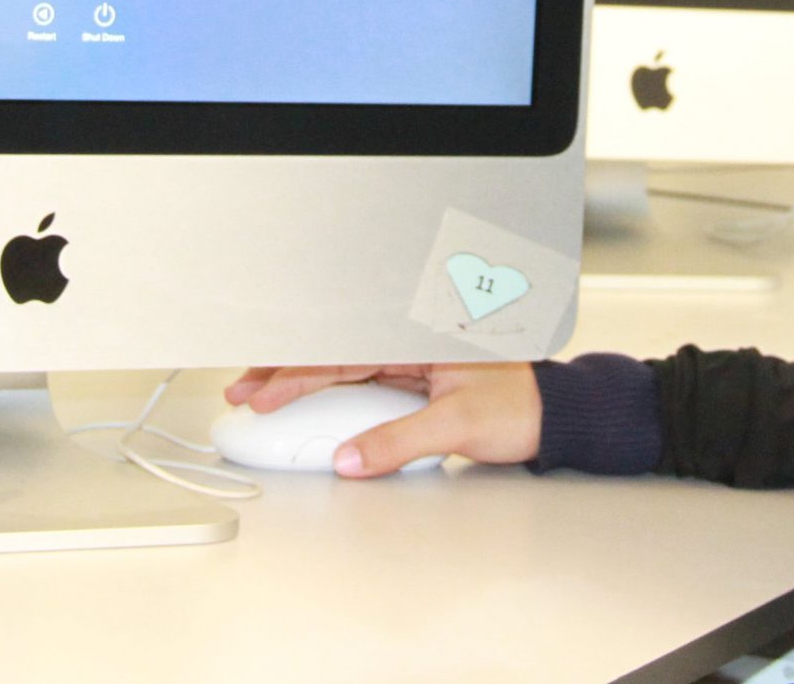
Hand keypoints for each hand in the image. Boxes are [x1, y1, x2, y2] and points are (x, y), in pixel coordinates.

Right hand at [223, 363, 541, 476]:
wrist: (554, 414)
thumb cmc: (521, 406)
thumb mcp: (458, 423)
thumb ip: (399, 440)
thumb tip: (350, 459)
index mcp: (417, 332)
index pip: (342, 352)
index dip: (295, 373)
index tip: (261, 393)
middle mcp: (409, 338)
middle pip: (332, 350)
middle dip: (283, 368)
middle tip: (239, 389)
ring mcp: (409, 356)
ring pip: (340, 362)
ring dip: (299, 377)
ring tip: (257, 392)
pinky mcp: (412, 375)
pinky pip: (358, 378)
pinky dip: (325, 389)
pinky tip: (301, 398)